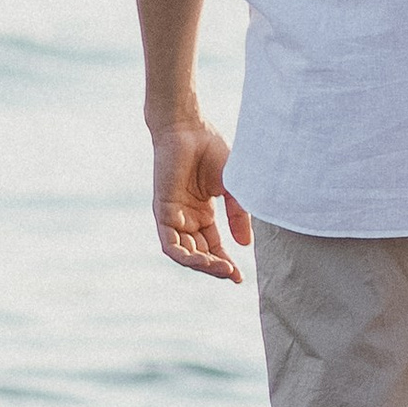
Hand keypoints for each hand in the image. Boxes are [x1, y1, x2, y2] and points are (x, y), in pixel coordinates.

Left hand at [150, 115, 252, 280]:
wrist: (190, 128)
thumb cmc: (211, 150)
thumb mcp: (233, 188)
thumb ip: (238, 215)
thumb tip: (244, 245)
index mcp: (202, 213)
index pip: (213, 247)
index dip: (225, 263)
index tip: (241, 278)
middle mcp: (187, 218)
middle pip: (199, 254)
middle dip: (215, 268)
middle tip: (233, 274)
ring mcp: (174, 216)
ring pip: (184, 253)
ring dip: (202, 265)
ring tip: (222, 269)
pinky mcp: (163, 211)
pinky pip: (170, 243)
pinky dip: (185, 256)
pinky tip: (202, 260)